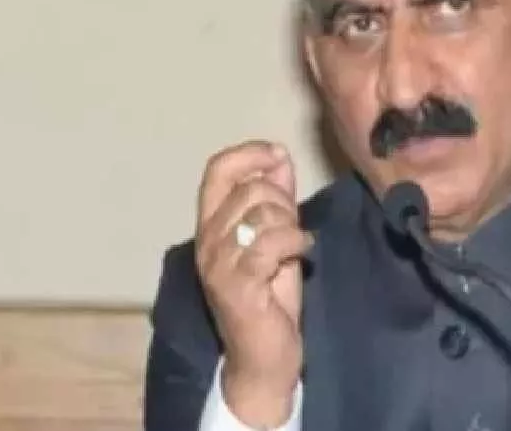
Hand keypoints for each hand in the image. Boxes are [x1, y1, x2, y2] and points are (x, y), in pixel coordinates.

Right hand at [194, 140, 313, 427]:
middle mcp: (207, 240)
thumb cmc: (271, 298)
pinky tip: (304, 253)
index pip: (216, 170)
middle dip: (284, 200)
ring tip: (294, 247)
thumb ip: (276, 198)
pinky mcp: (237, 284)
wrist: (265, 357)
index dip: (248, 153)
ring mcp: (218, 263)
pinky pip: (271, 242)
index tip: (277, 154)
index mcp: (210, 225)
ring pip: (263, 213)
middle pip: (251, 188)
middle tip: (292, 228)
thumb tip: (279, 157)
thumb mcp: (276, 237)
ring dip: (291, 224)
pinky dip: (296, 241)